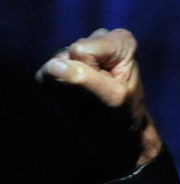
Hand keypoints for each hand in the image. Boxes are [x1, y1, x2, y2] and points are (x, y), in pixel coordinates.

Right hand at [36, 28, 161, 172]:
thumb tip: (52, 66)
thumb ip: (83, 78)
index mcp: (119, 42)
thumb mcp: (112, 98)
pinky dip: (57, 92)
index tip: (109, 88)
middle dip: (78, 80)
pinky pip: (44, 76)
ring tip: (89, 99)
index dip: (92, 74)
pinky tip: (76, 98)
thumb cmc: (123, 116)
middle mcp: (98, 40)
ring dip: (68, 88)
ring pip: (54, 65)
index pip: (81, 50)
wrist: (119, 135)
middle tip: (98, 97)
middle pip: (67, 55)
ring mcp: (78, 52)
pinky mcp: (61, 66)